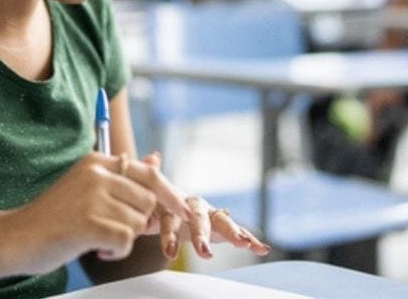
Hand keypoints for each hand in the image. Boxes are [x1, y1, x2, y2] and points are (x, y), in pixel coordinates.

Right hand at [14, 152, 190, 273]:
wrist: (16, 237)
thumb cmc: (54, 216)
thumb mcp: (87, 188)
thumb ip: (122, 177)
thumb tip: (156, 161)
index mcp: (97, 162)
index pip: (148, 174)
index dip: (170, 193)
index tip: (184, 209)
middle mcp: (96, 174)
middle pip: (147, 201)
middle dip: (138, 221)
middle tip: (113, 231)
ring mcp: (92, 197)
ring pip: (137, 223)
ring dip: (122, 238)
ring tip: (96, 238)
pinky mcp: (89, 222)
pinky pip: (125, 240)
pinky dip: (115, 251)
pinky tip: (96, 249)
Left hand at [144, 153, 268, 260]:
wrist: (164, 201)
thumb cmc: (153, 203)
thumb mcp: (146, 197)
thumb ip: (149, 180)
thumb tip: (153, 155)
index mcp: (173, 201)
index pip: (170, 217)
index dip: (170, 234)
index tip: (170, 252)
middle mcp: (195, 206)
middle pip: (199, 218)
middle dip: (202, 234)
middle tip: (203, 251)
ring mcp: (210, 214)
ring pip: (222, 222)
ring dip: (232, 233)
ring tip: (243, 244)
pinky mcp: (220, 225)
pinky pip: (237, 231)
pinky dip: (250, 239)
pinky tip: (262, 248)